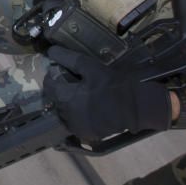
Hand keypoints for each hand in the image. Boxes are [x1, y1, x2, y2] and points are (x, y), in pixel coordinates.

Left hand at [42, 46, 170, 142]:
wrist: (136, 106)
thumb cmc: (113, 84)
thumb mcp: (90, 67)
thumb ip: (68, 59)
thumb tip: (51, 51)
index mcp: (66, 98)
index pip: (49, 85)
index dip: (52, 76)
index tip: (60, 70)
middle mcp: (68, 115)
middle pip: (55, 99)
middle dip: (60, 89)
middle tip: (71, 80)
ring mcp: (77, 127)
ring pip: (63, 112)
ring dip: (67, 103)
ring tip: (80, 93)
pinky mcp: (87, 133)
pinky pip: (74, 123)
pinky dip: (76, 115)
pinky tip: (87, 107)